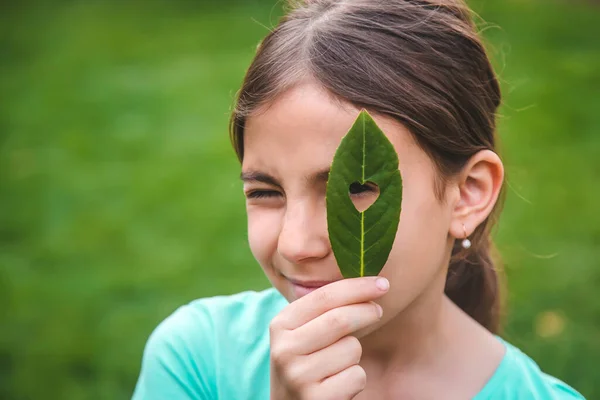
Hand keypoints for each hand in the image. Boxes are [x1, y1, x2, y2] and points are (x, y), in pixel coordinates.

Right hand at [269, 276, 388, 399]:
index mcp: (280, 326)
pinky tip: (339, 385)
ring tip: (338, 364)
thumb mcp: (301, 335)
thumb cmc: (305, 364)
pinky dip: (356, 378)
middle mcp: (284, 349)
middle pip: (340, 319)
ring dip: (355, 355)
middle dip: (366, 311)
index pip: (324, 297)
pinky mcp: (317, 399)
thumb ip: (322, 311)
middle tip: (378, 310)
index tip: (382, 283)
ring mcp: (298, 376)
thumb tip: (365, 282)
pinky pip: (356, 376)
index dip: (356, 287)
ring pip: (351, 349)